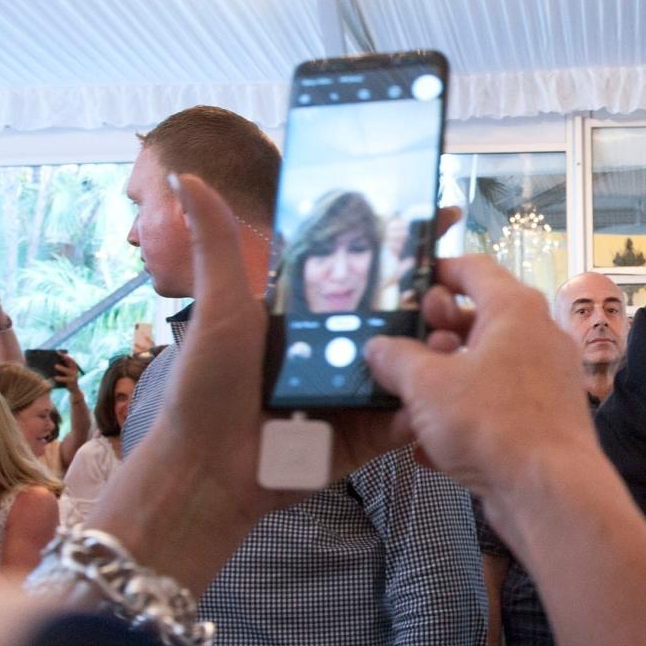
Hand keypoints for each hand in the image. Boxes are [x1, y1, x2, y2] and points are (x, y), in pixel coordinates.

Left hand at [53, 352, 81, 392]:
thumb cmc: (66, 380)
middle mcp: (75, 370)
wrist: (73, 390)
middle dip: (65, 358)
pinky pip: (66, 379)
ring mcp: (75, 376)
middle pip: (71, 363)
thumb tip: (50, 363)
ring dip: (62, 368)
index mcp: (73, 367)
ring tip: (55, 366)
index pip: (70, 359)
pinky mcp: (73, 382)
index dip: (64, 355)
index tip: (58, 352)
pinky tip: (55, 377)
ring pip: (68, 371)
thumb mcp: (64, 373)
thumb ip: (60, 368)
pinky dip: (60, 378)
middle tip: (59, 354)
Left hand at [160, 175, 462, 516]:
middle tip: (457, 282)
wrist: (209, 469)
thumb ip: (215, 245)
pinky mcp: (371, 433)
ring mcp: (360, 391)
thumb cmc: (208, 387)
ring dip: (441, 346)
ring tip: (457, 330)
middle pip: (402, 316)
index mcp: (312, 317)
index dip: (404, 244)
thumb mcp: (219, 308)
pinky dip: (428, 401)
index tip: (440, 213)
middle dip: (436, 297)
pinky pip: (408, 413)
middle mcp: (342, 349)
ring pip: (416, 362)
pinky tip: (451, 384)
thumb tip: (187, 176)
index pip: (368, 272)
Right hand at [364, 256, 596, 499]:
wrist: (549, 491)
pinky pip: (495, 409)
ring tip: (408, 404)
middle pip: (478, 320)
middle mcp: (537, 337)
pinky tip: (429, 449)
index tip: (408, 284)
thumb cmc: (491, 424)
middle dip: (434, 336)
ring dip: (443, 384)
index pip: (474, 268)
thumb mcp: (426, 385)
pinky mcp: (544, 421)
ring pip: (484, 369)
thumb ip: (396, 359)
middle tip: (403, 351)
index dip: (438, 271)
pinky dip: (464, 420)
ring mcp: (545, 380)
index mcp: (514, 309)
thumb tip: (378, 348)